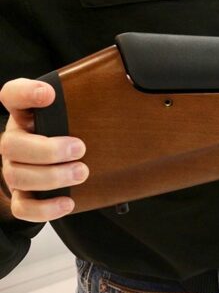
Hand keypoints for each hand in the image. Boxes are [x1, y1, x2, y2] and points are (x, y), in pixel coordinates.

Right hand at [0, 79, 87, 221]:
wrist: (63, 163)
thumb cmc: (72, 134)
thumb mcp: (79, 114)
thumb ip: (92, 101)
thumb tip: (132, 84)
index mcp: (26, 115)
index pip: (12, 95)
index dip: (25, 93)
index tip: (49, 94)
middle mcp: (15, 141)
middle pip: (11, 145)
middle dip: (47, 149)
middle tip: (80, 148)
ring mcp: (15, 169)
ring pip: (17, 175)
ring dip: (51, 176)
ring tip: (82, 172)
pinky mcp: (22, 195)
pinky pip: (23, 207)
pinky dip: (45, 208)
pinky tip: (68, 202)